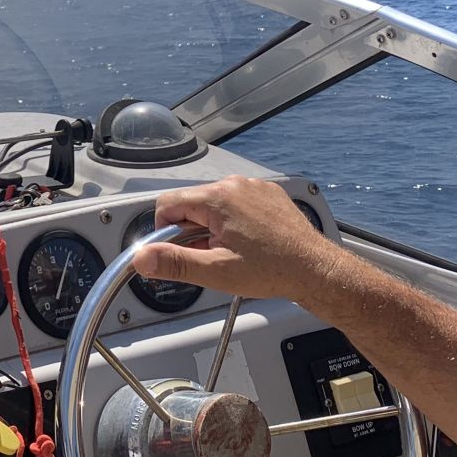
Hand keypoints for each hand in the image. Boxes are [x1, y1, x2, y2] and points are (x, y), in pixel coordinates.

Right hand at [135, 175, 346, 303]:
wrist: (315, 269)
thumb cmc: (272, 270)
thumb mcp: (216, 272)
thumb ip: (174, 263)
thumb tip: (142, 258)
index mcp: (218, 198)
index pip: (167, 204)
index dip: (164, 231)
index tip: (176, 251)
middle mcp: (235, 185)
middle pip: (191, 203)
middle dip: (191, 231)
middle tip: (210, 257)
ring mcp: (254, 187)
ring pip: (214, 204)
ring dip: (213, 227)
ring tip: (233, 253)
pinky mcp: (268, 194)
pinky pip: (237, 202)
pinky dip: (234, 221)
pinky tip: (249, 243)